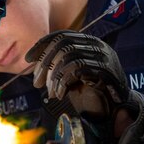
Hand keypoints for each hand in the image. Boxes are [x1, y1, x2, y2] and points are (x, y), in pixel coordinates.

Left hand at [25, 30, 143, 143]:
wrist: (116, 107)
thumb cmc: (90, 89)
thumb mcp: (71, 74)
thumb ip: (58, 64)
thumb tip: (32, 61)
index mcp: (87, 42)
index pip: (61, 35)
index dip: (42, 45)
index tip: (28, 59)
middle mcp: (96, 45)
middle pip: (62, 44)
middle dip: (45, 63)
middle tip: (36, 83)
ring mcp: (103, 56)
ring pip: (68, 57)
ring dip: (54, 76)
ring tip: (50, 92)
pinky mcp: (106, 71)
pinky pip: (77, 69)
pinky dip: (63, 82)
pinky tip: (59, 94)